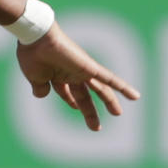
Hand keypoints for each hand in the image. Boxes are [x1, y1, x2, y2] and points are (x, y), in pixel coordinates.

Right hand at [15, 22, 139, 130]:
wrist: (37, 40)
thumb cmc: (33, 57)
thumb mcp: (35, 78)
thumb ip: (40, 88)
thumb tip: (42, 95)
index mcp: (58, 77)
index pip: (68, 93)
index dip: (72, 102)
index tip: (76, 109)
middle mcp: (72, 74)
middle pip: (85, 96)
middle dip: (89, 111)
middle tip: (96, 127)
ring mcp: (83, 71)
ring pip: (101, 90)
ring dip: (110, 102)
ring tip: (118, 114)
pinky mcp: (90, 68)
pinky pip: (110, 79)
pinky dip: (122, 87)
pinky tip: (134, 96)